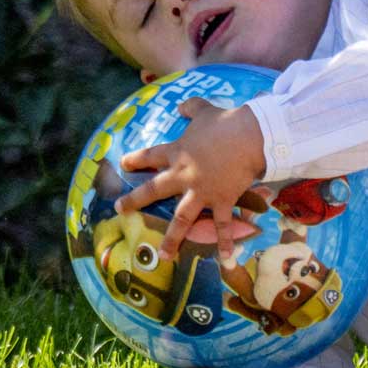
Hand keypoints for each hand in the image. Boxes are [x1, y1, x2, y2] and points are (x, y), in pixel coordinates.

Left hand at [114, 97, 266, 263]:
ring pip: (181, 219)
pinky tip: (224, 261)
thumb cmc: (225, 122)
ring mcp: (202, 191)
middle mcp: (183, 175)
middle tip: (119, 209)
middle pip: (153, 190)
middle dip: (135, 201)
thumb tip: (182, 105)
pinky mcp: (221, 200)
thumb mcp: (204, 110)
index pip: (150, 156)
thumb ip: (191, 107)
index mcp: (177, 153)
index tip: (123, 163)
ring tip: (162, 255)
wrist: (248, 137)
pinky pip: (222, 225)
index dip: (136, 159)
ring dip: (171, 238)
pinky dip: (224, 243)